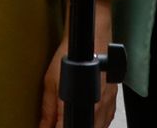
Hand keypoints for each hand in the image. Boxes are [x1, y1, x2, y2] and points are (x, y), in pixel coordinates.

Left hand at [38, 1, 115, 127]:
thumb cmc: (71, 56)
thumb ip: (48, 109)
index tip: (53, 126)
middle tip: (62, 121)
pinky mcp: (113, 101)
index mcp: (79, 105)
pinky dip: (97, 123)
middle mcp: (97, 109)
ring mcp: (107, 106)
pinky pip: (107, 120)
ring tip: (74, 117)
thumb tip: (43, 126)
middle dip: (73, 125)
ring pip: (98, 127)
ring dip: (86, 125)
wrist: (91, 38)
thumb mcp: (51, 82)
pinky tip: (89, 116)